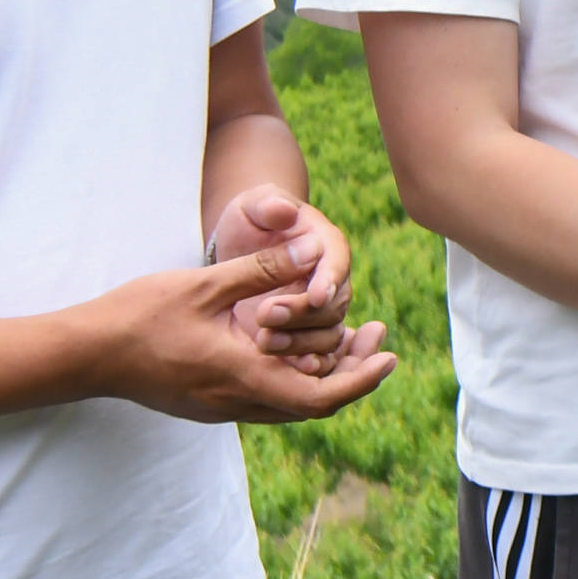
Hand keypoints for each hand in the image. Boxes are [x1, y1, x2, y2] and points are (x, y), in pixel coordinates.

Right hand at [93, 248, 394, 427]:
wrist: (84, 355)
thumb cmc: (139, 315)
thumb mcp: (205, 285)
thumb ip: (261, 269)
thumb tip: (313, 247)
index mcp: (242, 377)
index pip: (321, 396)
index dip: (362, 379)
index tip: (390, 355)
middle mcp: (235, 403)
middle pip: (312, 403)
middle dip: (352, 372)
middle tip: (375, 333)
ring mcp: (218, 408)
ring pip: (288, 403)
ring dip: (322, 374)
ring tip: (345, 336)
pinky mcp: (204, 403)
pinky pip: (264, 398)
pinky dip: (291, 376)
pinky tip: (293, 345)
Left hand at [209, 184, 358, 375]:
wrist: (242, 248)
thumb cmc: (251, 220)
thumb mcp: (252, 206)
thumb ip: (267, 206)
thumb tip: (283, 211)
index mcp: (326, 246)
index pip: (336, 262)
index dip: (329, 280)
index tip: (315, 294)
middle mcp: (331, 283)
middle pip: (332, 306)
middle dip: (302, 314)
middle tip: (264, 313)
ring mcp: (319, 315)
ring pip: (326, 337)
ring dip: (299, 343)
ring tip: (262, 341)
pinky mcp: (303, 339)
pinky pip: (316, 359)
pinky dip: (304, 368)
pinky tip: (284, 373)